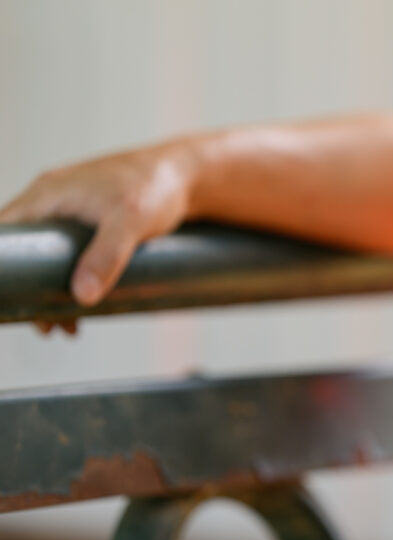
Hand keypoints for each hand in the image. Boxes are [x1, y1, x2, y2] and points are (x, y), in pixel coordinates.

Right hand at [0, 143, 195, 307]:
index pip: (5, 233)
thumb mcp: (131, 221)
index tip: (13, 300)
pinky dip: (72, 277)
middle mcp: (52, 200)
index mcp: (48, 195)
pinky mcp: (91, 220)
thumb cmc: (157, 186)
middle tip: (46, 326)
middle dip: (31, 289)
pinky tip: (86, 305)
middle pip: (24, 250)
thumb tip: (82, 296)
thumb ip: (106, 256)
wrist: (189, 174)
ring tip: (67, 326)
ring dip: (53, 290)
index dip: (5, 267)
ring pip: (46, 255)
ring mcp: (70, 209)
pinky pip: (69, 252)